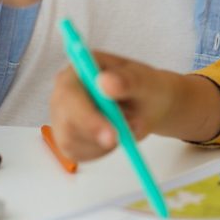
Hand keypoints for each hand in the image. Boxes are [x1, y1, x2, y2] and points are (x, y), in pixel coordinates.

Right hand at [50, 52, 219, 161]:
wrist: (156, 102)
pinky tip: (118, 140)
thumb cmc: (153, 87)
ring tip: (128, 133)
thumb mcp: (149, 82)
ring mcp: (65, 111)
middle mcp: (66, 87)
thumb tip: (107, 83)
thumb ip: (129, 83)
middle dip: (93, 134)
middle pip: (63, 117)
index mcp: (82, 65)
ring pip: (69, 139)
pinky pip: (77, 152)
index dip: (85, 113)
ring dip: (97, 145)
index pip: (70, 89)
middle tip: (123, 143)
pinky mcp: (71, 132)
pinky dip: (97, 153)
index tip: (112, 133)